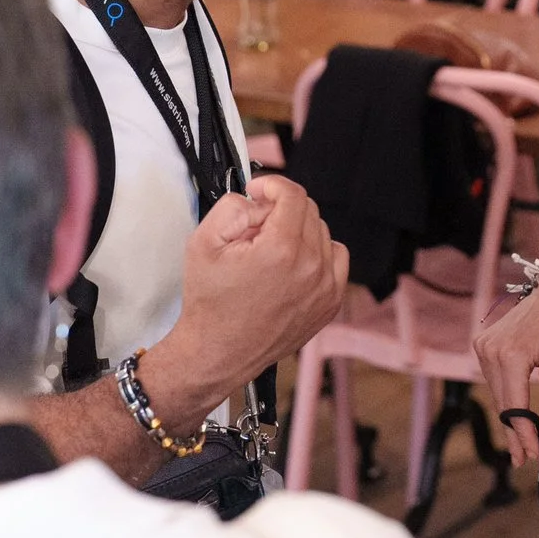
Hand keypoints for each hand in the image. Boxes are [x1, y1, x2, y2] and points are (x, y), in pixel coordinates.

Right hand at [166, 174, 346, 399]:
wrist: (217, 352)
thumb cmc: (211, 305)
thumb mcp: (203, 243)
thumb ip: (233, 206)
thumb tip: (258, 200)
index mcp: (282, 250)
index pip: (293, 194)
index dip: (272, 185)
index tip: (259, 191)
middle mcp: (311, 267)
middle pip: (308, 210)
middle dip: (280, 210)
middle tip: (254, 228)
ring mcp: (325, 286)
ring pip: (321, 232)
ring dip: (297, 231)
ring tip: (269, 251)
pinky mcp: (331, 301)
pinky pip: (335, 258)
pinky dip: (316, 253)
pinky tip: (291, 264)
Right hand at [471, 274, 538, 463]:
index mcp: (511, 353)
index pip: (515, 403)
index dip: (523, 431)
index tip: (531, 453)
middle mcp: (491, 350)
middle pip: (502, 402)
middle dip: (514, 432)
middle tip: (523, 458)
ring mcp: (485, 346)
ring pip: (497, 392)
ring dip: (508, 416)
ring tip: (520, 444)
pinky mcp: (484, 344)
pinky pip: (494, 380)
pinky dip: (505, 398)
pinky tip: (513, 416)